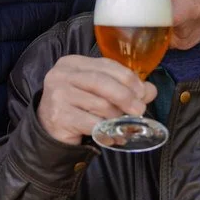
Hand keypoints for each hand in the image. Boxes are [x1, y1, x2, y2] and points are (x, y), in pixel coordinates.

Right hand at [37, 55, 157, 145]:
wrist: (49, 130)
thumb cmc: (77, 107)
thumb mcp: (99, 92)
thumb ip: (124, 88)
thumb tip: (151, 90)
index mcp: (72, 63)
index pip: (106, 65)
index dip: (128, 78)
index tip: (143, 92)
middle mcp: (62, 74)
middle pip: (102, 82)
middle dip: (125, 96)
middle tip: (139, 110)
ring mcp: (58, 94)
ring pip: (100, 104)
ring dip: (116, 117)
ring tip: (121, 125)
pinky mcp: (59, 116)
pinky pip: (92, 123)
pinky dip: (107, 131)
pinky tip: (113, 136)